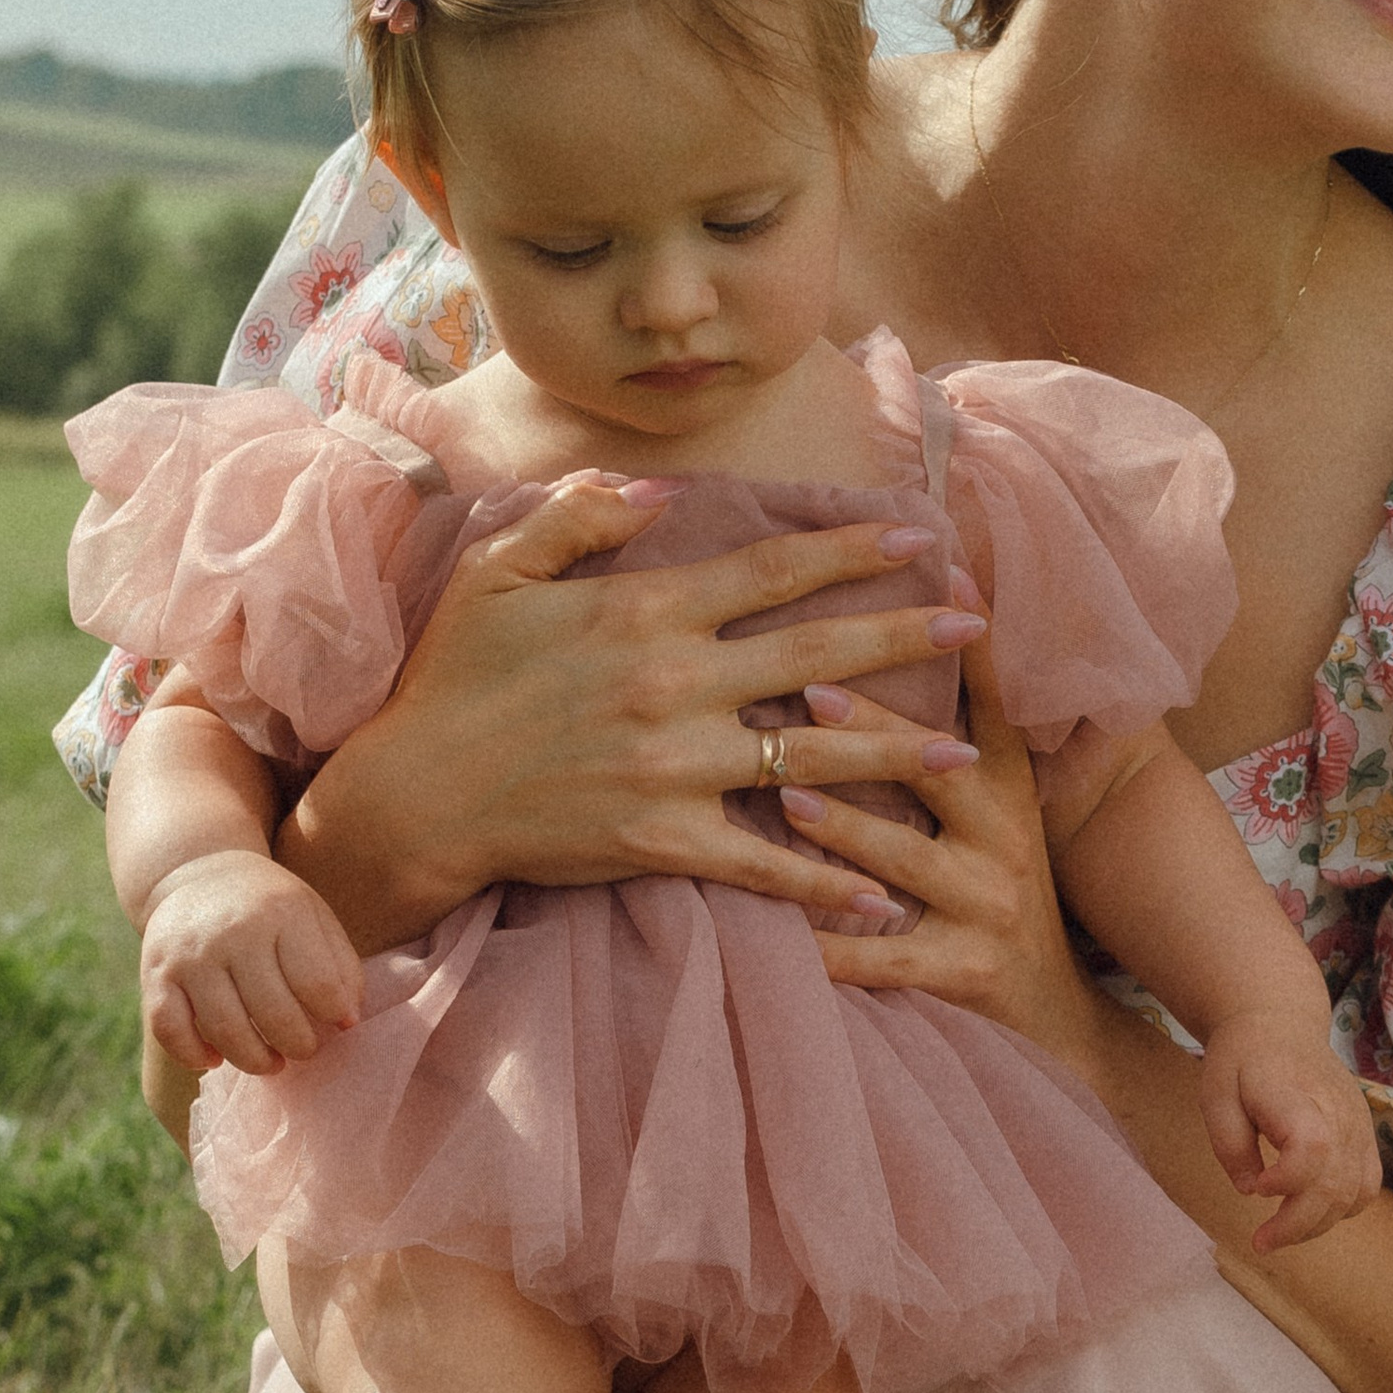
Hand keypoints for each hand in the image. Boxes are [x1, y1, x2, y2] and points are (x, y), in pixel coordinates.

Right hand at [140, 852, 363, 1078]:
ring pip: (226, 1030)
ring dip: (255, 1061)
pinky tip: (214, 1059)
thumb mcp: (313, 916)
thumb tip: (348, 1021)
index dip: (334, 1013)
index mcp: (281, 915)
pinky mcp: (155, 973)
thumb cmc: (269, 906)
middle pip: (274, 1015)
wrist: (198, 873)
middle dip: (298, 1045)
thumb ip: (339, 965)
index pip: (317, 983)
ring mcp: (190, 955)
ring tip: (271, 1062)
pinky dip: (192, 1055)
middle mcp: (233, 934)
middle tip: (304, 1049)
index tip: (338, 1023)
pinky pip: (169, 1030)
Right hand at [279, 475, 991, 947]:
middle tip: (978, 622)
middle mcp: (674, 683)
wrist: (415, 793)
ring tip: (964, 757)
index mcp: (646, 611)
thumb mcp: (500, 571)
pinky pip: (763, 865)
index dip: (854, 552)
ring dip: (894, 758)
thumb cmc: (454, 677)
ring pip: (809, 760)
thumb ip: (582, 516)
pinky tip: (884, 900)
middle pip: (815, 656)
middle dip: (905, 636)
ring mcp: (673, 766)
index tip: (922, 539)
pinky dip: (826, 886)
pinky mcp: (662, 839)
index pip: (773, 569)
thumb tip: (664, 492)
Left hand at [783, 626, 1122, 1074]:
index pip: (992, 703)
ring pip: (903, 859)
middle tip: (808, 685)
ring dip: (845, 826)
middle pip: (936, 771)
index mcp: (1007, 788)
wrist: (1052, 1015)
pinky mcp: (957, 973)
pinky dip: (824, 943)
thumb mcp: (997, 809)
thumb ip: (958, 731)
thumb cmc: (998, 892)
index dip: (970, 642)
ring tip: (788, 795)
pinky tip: (772, 927)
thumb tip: (932, 627)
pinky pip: (878, 959)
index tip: (939, 575)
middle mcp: (1003, 840)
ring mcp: (983, 908)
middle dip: (875, 729)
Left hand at [1193, 1009, 1383, 1252]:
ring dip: (1318, 1224)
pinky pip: (1367, 1185)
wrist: (1280, 1024)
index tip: (1259, 1189)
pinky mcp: (1364, 1136)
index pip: (1313, 1148)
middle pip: (1336, 1184)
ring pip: (1355, 1193)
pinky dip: (1343, 1209)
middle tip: (1260, 1241)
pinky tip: (1310, 1213)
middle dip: (1298, 1225)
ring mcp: (1358, 1127)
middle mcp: (1340, 1114)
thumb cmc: (1242, 1060)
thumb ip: (1230, 1146)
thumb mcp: (1215, 1095)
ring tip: (1280, 1232)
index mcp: (1300, 1099)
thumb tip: (1251, 1191)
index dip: (1289, 1180)